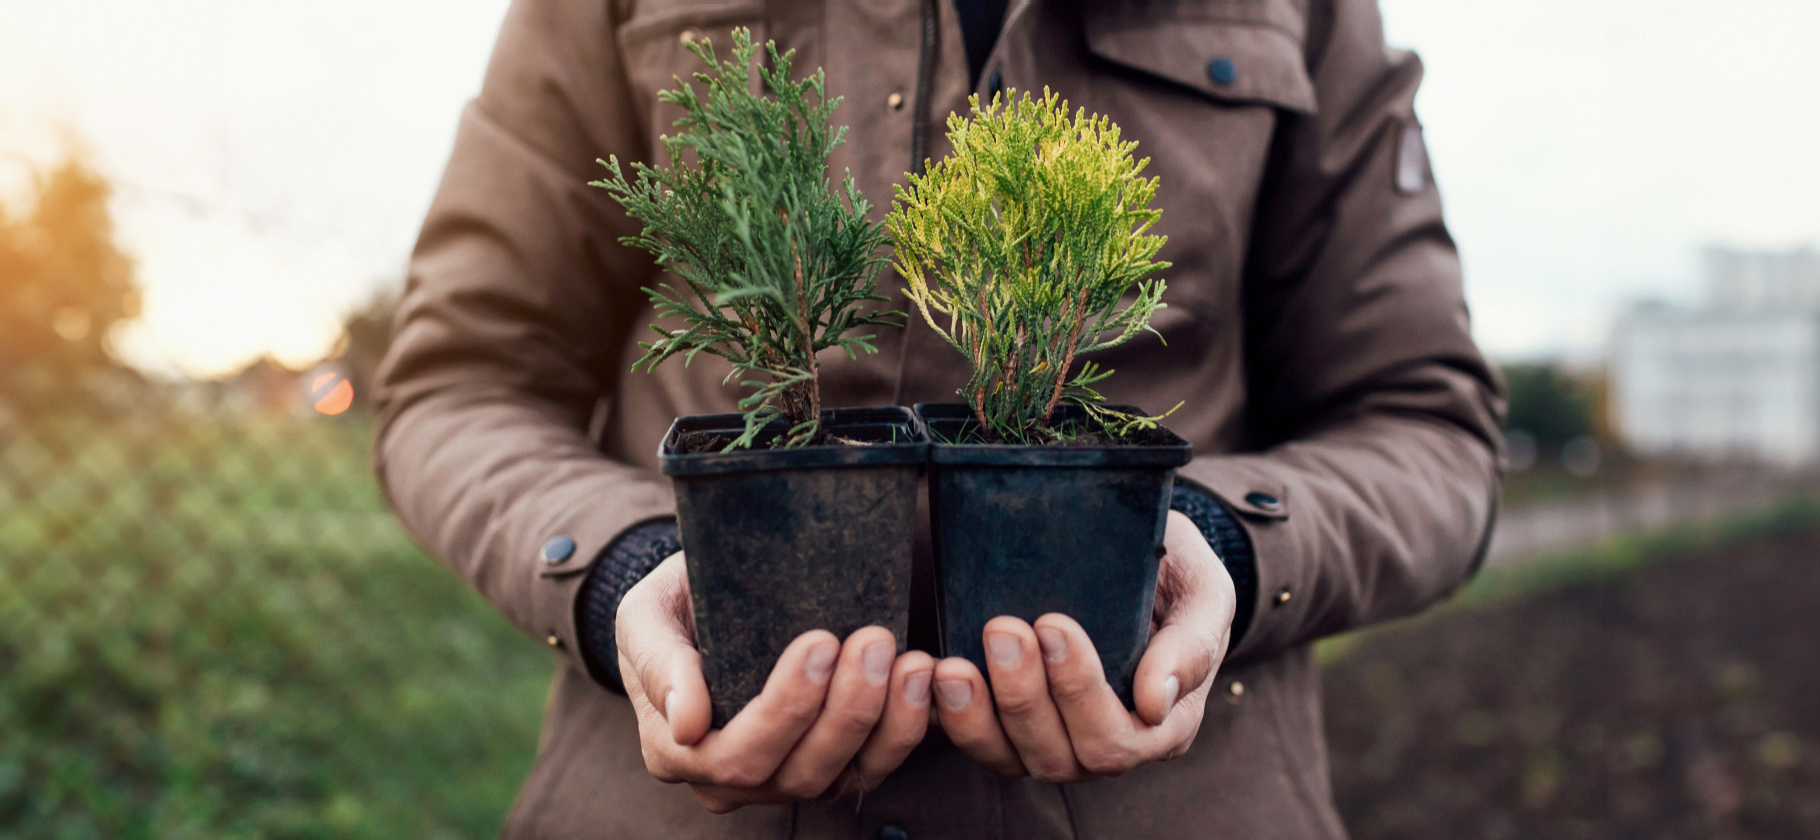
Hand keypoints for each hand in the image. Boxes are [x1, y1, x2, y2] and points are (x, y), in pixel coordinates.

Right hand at [615, 552, 935, 811]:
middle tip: (874, 640)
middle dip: (844, 709)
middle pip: (795, 772)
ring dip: (885, 722)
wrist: (705, 600)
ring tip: (911, 659)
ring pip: (841, 775)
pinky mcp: (830, 766)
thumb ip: (658, 661)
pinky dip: (905, 727)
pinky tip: (924, 678)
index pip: (735, 755)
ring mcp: (783, 778)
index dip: (784, 709)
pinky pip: (873, 765)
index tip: (821, 643)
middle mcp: (728, 781)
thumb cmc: (673, 605)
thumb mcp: (646, 615)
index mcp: (676, 751)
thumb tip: (686, 723)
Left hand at [932, 510, 1234, 780]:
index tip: (1052, 623)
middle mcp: (1106, 744)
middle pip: (1060, 754)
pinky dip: (949, 716)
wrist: (1134, 550)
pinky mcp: (1008, 724)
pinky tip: (930, 675)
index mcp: (1162, 724)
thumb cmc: (1175, 573)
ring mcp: (1053, 739)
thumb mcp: (1204, 590)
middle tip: (1003, 629)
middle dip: (1026, 696)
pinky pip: (976, 741)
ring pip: (1010, 757)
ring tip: (952, 665)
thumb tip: (1156, 702)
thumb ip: (1193, 642)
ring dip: (977, 715)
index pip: (1117, 739)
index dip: (1080, 691)